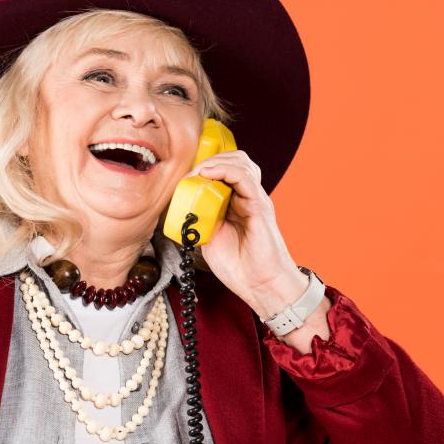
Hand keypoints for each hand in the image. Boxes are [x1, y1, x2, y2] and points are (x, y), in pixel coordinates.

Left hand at [182, 150, 307, 319]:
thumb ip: (201, 219)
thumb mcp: (210, 237)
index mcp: (237, 203)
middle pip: (235, 159)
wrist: (260, 285)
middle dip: (210, 158)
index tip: (185, 175)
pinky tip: (208, 173)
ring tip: (197, 172)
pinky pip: (244, 177)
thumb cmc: (240, 267)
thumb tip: (182, 206)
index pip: (226, 170)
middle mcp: (248, 197)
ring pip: (240, 162)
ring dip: (215, 161)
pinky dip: (224, 169)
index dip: (206, 165)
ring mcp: (255, 199)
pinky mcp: (259, 205)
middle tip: (191, 172)